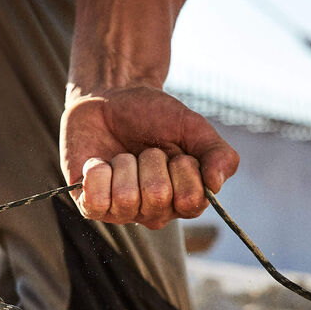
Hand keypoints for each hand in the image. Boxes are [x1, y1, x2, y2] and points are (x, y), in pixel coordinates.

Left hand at [60, 86, 238, 228]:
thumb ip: (218, 154)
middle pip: (157, 196)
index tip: (176, 152)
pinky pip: (96, 202)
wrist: (109, 97)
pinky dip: (97, 172)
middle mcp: (154, 212)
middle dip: (151, 160)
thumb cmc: (153, 115)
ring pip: (126, 198)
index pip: (191, 201)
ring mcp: (121, 212)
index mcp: (184, 199)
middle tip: (145, 150)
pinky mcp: (92, 205)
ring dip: (124, 163)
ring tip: (122, 155)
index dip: (183, 169)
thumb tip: (215, 184)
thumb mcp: (193, 126)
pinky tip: (99, 162)